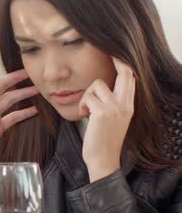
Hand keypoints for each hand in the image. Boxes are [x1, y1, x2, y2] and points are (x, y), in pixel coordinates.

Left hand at [79, 57, 134, 181]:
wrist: (103, 160)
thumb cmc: (103, 141)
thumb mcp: (113, 120)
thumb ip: (111, 104)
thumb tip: (101, 89)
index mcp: (128, 106)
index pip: (131, 78)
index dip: (124, 64)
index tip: (116, 53)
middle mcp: (125, 105)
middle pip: (124, 73)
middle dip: (115, 59)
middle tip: (108, 51)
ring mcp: (115, 108)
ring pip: (96, 84)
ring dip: (86, 95)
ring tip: (86, 110)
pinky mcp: (102, 113)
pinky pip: (87, 97)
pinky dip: (81, 105)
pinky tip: (84, 116)